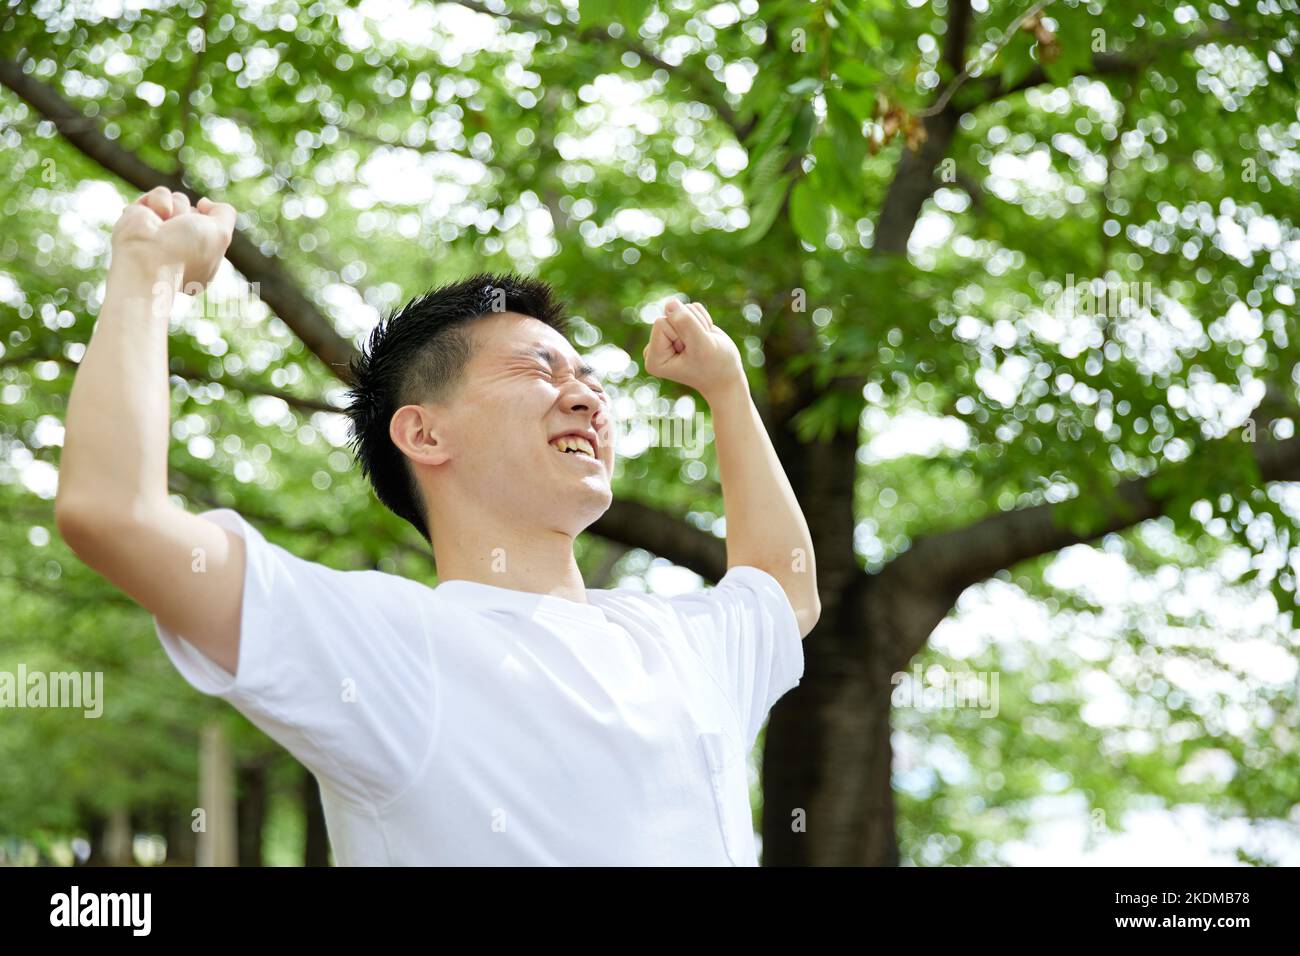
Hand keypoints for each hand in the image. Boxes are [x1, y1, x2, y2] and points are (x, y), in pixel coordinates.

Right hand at [110, 187, 235, 292]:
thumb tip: (203, 202)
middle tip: (180, 233)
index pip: (212, 229)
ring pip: (179, 200)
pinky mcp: (140, 217)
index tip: (201, 241)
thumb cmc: (186, 251)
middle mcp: (179, 246)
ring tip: (165, 225)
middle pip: (195, 212)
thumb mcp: (221, 235)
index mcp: (201, 259)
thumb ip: (225, 214)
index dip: (210, 228)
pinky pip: (160, 194)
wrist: (145, 258)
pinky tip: (152, 218)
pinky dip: (160, 202)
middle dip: (192, 217)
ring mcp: (158, 231)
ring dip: (177, 209)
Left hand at [642, 299, 745, 402]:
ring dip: (699, 324)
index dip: (682, 332)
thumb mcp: (702, 345)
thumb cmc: (716, 366)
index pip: (661, 322)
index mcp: (653, 358)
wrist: (727, 376)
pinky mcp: (678, 328)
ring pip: (681, 309)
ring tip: (703, 344)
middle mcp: (654, 347)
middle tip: (700, 348)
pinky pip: (690, 308)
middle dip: (691, 327)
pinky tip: (705, 337)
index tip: (692, 351)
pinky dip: (703, 320)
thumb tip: (669, 302)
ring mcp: (666, 337)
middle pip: (670, 314)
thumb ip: (685, 323)